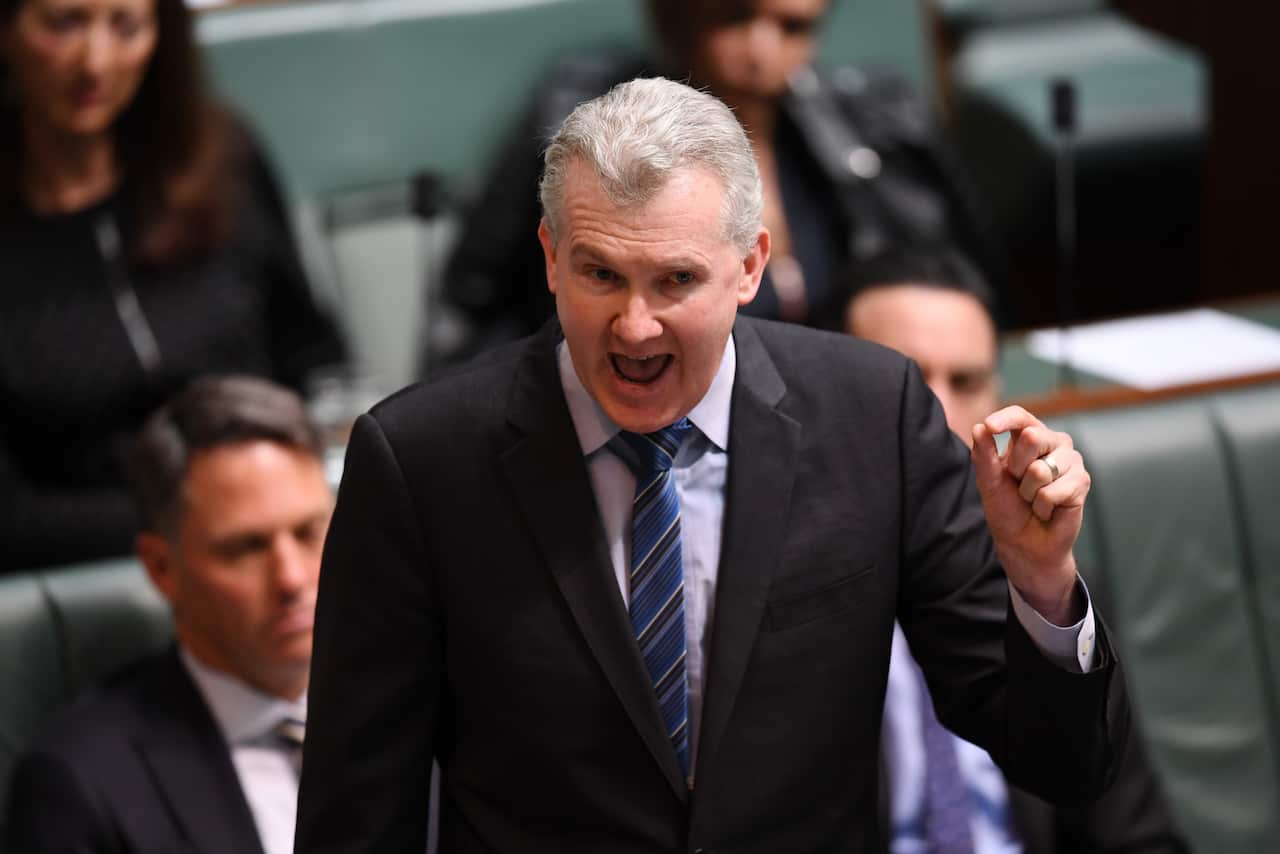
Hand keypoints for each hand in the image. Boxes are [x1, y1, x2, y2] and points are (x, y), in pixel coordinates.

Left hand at [971, 406, 1089, 624]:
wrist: (1025, 543)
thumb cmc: (1007, 509)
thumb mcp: (989, 482)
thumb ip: (983, 455)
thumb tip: (979, 427)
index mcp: (1028, 436)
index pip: (1020, 416)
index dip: (1006, 418)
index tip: (990, 426)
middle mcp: (1053, 442)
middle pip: (1032, 437)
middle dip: (1016, 468)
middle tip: (1019, 485)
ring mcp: (1071, 460)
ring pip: (1040, 469)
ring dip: (1029, 492)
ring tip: (1034, 499)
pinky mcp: (1082, 481)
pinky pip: (1052, 492)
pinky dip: (1042, 507)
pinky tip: (1047, 510)